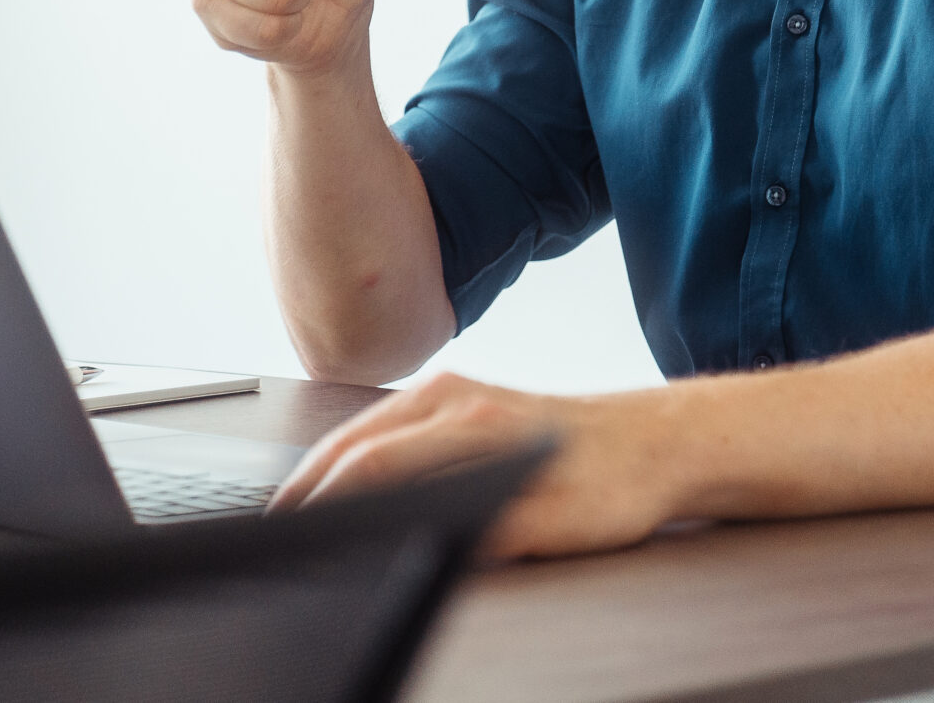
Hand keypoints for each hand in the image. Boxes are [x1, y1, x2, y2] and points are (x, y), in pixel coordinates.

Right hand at [269, 372, 684, 558]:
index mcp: (476, 423)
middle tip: (273, 528)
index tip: (297, 534)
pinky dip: (353, 449)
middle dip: (307, 484)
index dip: (327, 502)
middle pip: (356, 439)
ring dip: (326, 464)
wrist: (659, 443)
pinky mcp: (462, 394)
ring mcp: (458, 390)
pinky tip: (343, 475)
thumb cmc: (616, 481)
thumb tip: (433, 544)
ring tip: (294, 509)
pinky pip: (388, 420)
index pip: (376, 463)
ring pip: (367, 425)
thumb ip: (495, 533)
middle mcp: (459, 396)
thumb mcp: (559, 524)